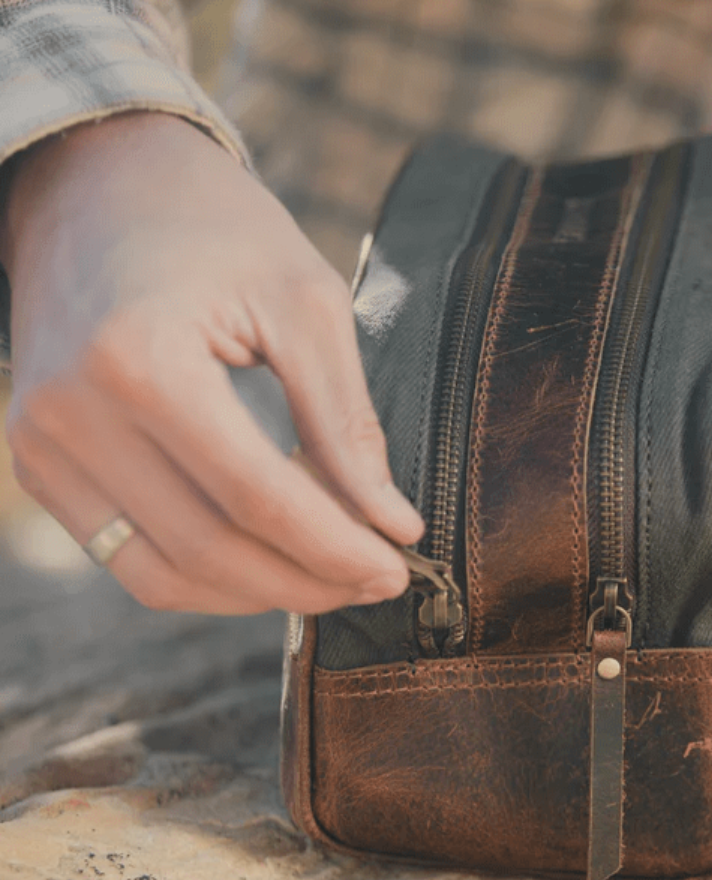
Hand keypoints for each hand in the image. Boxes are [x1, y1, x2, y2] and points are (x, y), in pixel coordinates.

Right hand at [2, 112, 422, 613]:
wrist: (98, 180)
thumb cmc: (216, 227)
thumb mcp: (306, 305)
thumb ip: (346, 423)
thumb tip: (394, 525)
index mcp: (141, 359)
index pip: (258, 498)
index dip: (337, 548)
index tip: (398, 567)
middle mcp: (72, 413)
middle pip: (210, 550)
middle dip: (307, 581)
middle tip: (378, 579)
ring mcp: (42, 445)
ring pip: (162, 576)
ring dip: (257, 593)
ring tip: (330, 575)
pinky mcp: (40, 462)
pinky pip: (127, 556)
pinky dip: (204, 575)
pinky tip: (267, 558)